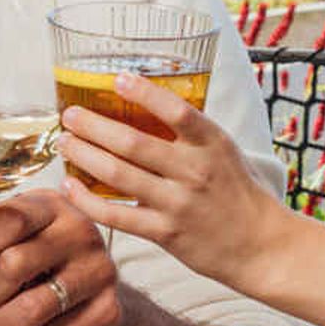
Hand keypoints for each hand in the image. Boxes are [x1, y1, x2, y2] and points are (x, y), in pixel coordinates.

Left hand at [0, 185, 123, 325]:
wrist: (90, 288)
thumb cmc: (39, 256)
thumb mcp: (6, 233)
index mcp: (51, 206)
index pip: (8, 218)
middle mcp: (81, 232)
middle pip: (14, 264)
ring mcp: (99, 272)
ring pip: (32, 309)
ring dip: (2, 324)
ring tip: (0, 324)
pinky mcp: (108, 311)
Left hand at [59, 74, 294, 291]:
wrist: (260, 245)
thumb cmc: (237, 192)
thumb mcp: (223, 151)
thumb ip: (190, 133)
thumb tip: (143, 105)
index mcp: (212, 144)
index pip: (177, 111)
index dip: (145, 93)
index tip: (117, 80)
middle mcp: (194, 171)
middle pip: (133, 142)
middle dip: (93, 126)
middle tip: (70, 115)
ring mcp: (178, 203)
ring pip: (118, 175)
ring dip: (84, 155)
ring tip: (64, 142)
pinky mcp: (165, 233)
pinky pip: (116, 215)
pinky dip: (87, 200)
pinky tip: (69, 186)